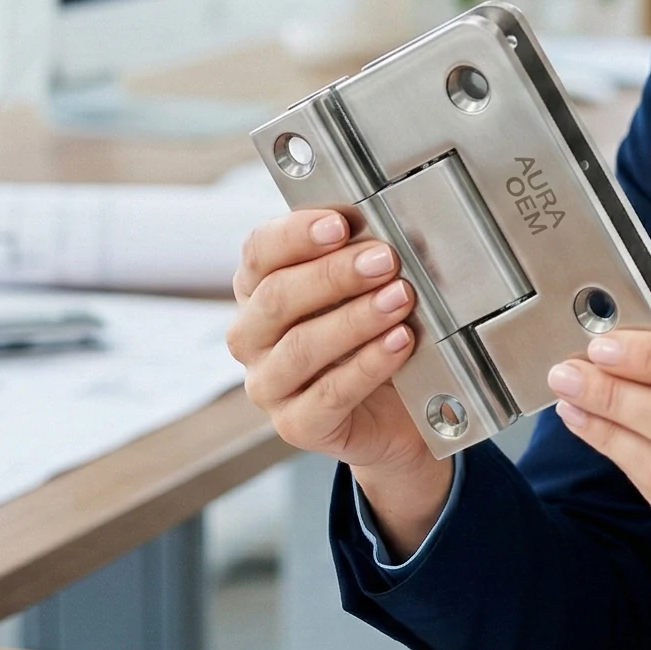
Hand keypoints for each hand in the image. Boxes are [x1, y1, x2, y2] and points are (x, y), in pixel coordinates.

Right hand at [227, 210, 445, 509]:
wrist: (395, 414)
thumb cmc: (370, 339)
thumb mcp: (358, 292)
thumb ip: (355, 260)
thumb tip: (378, 233)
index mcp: (256, 292)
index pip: (259, 253)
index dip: (296, 235)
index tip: (340, 223)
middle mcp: (251, 338)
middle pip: (277, 298)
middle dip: (334, 274)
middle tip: (385, 259)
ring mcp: (267, 386)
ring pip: (302, 346)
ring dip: (356, 319)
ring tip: (399, 298)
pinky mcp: (295, 426)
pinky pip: (331, 393)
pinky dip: (369, 363)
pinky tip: (399, 342)